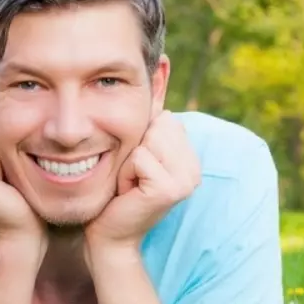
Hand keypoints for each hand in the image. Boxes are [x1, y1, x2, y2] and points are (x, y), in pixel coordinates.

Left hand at [85, 111, 200, 256]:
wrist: (108, 235)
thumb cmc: (115, 194)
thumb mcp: (135, 154)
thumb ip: (148, 123)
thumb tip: (161, 68)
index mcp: (189, 158)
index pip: (166, 119)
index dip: (140, 138)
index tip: (136, 168)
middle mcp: (194, 168)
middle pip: (159, 124)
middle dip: (135, 148)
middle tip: (131, 177)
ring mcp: (186, 179)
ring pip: (149, 138)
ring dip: (129, 160)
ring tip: (129, 183)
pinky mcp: (169, 189)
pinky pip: (140, 157)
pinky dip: (125, 172)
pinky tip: (127, 192)